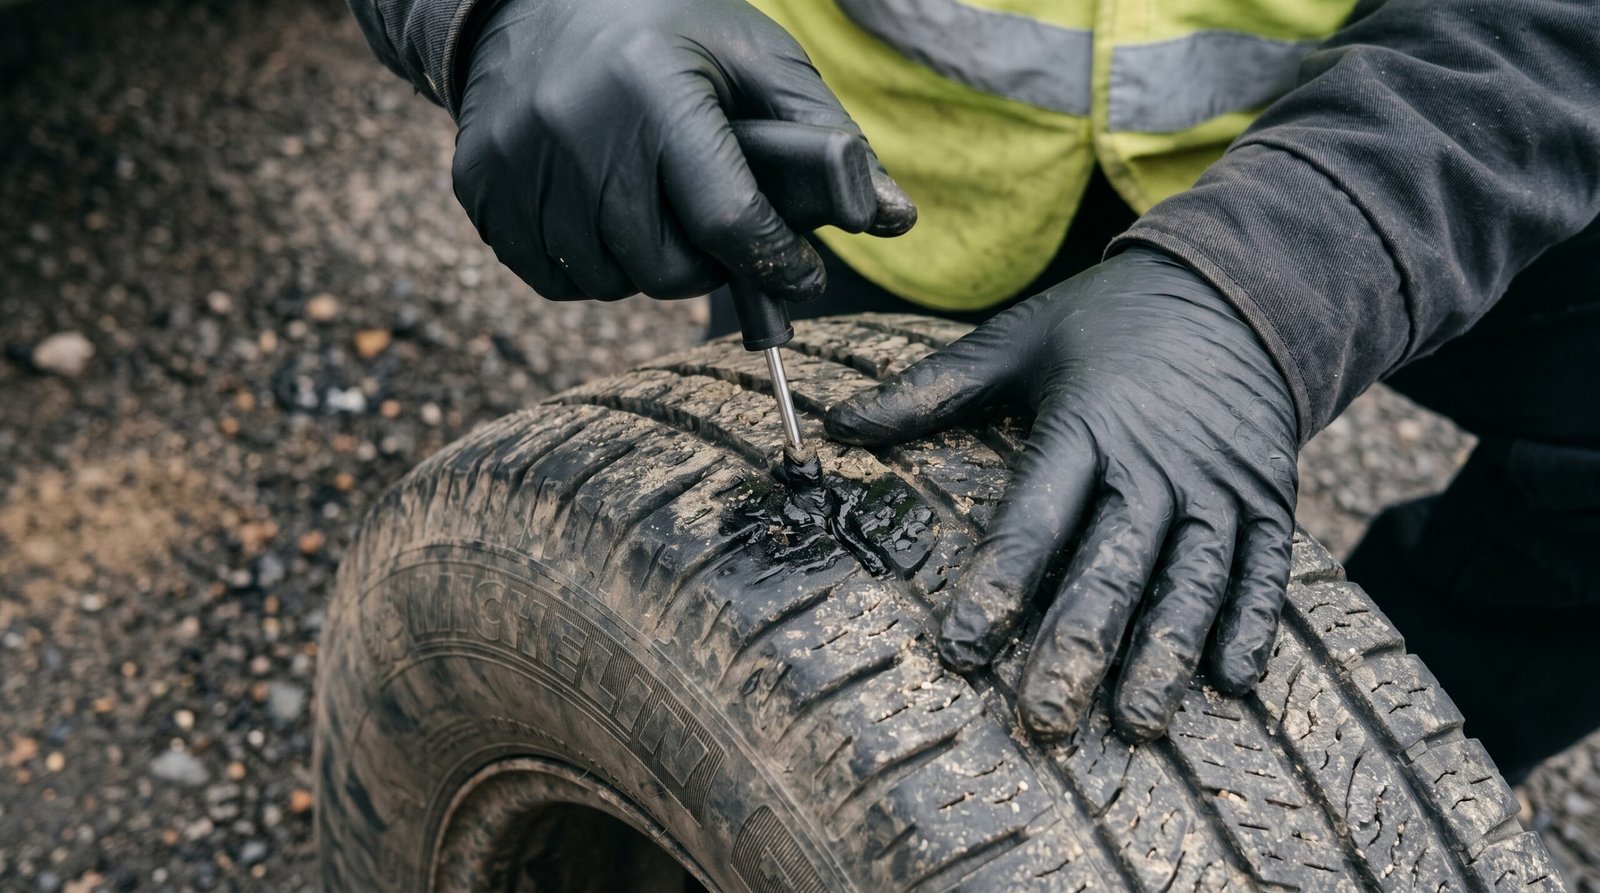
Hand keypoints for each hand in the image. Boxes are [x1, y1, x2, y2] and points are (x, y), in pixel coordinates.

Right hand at [452, 0, 914, 301]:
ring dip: (646, 268)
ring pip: (609, 283)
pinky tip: (603, 215)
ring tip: (658, 212)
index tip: (799, 269)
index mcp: (653, 89)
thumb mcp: (753, 57)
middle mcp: (575, 128)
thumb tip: (895, 220)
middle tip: (718, 228)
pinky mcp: (479, 187)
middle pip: (667, 269)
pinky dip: (590, 267)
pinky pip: (551, 278)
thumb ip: (825, 140)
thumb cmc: (666, 28)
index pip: (728, 220)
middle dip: (710, 265)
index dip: (776, 261)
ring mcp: (518, 161)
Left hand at [825, 248, 1298, 740]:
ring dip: (1165, 653)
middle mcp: (1155, 462)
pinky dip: (1254, 622)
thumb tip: (838, 423)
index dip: (998, 585)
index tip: (962, 651)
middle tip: (1046, 718)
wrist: (1237, 285)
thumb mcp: (1020, 339)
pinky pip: (1266, 568)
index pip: (1035, 516)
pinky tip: (1232, 680)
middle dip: (1078, 645)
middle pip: (1114, 563)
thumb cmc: (1110, 321)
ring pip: (1193, 579)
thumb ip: (933, 388)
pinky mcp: (1270, 495)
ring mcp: (1219, 483)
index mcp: (1086, 423)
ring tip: (1137, 723)